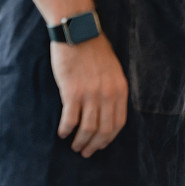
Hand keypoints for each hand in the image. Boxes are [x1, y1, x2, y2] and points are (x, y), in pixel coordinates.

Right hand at [50, 34, 127, 157]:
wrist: (80, 33)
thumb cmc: (96, 51)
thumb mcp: (114, 71)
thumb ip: (113, 90)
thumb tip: (109, 112)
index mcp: (121, 89)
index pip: (119, 123)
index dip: (109, 138)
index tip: (101, 145)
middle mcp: (108, 94)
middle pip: (104, 130)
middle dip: (95, 145)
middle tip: (86, 152)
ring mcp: (91, 94)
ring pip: (87, 129)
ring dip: (80, 142)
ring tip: (75, 146)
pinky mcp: (72, 92)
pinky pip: (70, 119)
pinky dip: (66, 130)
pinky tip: (62, 133)